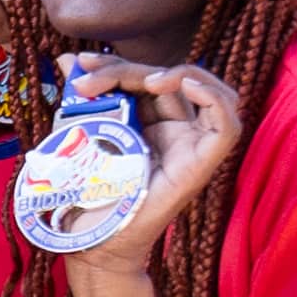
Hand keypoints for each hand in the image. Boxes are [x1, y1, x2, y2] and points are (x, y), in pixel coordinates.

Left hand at [47, 51, 247, 289]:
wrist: (89, 238)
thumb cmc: (86, 191)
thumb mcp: (81, 131)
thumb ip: (83, 96)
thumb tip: (69, 58)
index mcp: (150, 122)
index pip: (145, 77)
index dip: (116, 64)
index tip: (80, 63)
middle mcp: (175, 131)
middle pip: (169, 80)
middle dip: (128, 69)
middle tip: (89, 79)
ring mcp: (191, 146)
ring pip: (207, 91)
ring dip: (175, 73)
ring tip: (143, 80)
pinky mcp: (202, 165)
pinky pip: (227, 125)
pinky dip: (214, 98)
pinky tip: (182, 84)